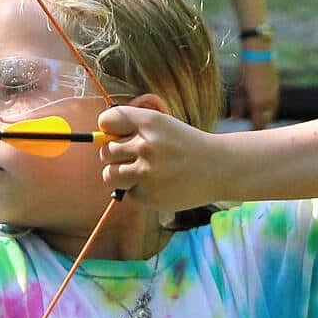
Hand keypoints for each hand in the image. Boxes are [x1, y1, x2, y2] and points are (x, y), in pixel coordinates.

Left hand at [97, 105, 220, 212]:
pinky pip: (127, 193)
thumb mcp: (163, 125)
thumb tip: (97, 136)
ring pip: (109, 174)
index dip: (108, 129)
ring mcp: (147, 172)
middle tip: (137, 158)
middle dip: (115, 156)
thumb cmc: (184, 145)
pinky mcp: (149, 195)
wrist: (220, 168)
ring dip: (119, 175)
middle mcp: (147, 145)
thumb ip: (131, 127)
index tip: (118, 135)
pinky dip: (138, 191)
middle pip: (105, 151)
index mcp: (150, 122)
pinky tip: (159, 185)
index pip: (107, 121)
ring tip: (141, 173)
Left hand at [230, 56, 279, 128]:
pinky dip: (265, 110)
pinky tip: (258, 108)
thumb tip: (235, 120)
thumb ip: (237, 107)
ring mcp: (274, 97)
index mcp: (258, 104)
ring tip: (250, 121)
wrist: (259, 55)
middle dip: (256, 127)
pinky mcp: (276, 92)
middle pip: (264, 122)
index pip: (258, 126)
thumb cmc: (244, 73)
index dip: (251, 133)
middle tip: (247, 133)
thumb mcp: (238, 91)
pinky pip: (271, 106)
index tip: (243, 139)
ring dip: (261, 118)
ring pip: (269, 115)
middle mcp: (269, 103)